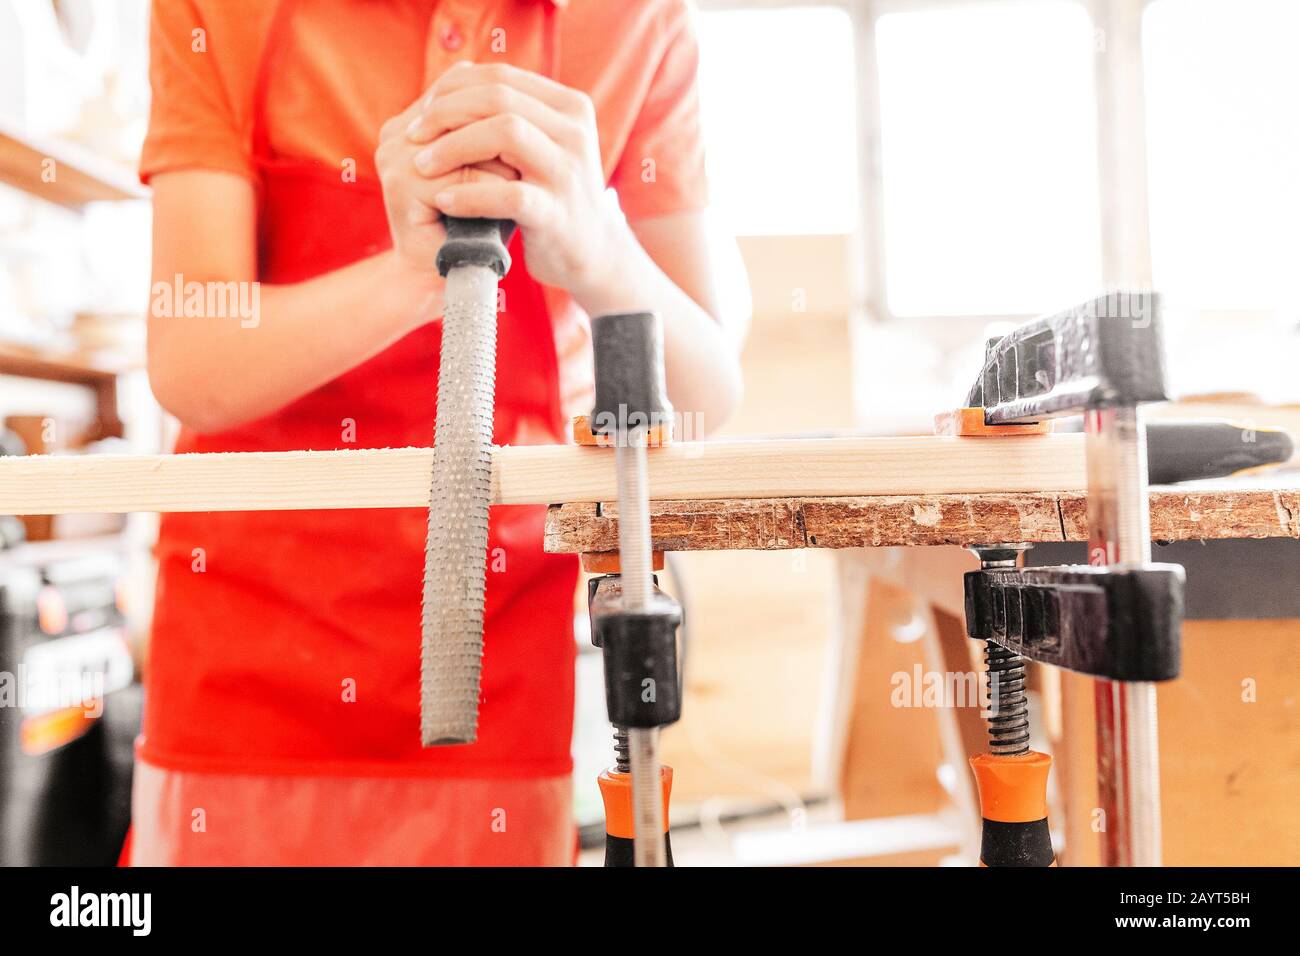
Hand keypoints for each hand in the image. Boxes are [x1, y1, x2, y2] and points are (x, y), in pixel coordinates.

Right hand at [375, 83, 517, 274]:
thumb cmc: (481, 223)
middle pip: (466, 111)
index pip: (464, 88)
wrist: (453, 280)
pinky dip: (491, 193)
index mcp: (413, 119)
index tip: (531, 139)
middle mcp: (396, 133)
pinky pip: (461, 179)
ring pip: (466, 144)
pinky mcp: (402, 188)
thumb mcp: (488, 168)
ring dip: (502, 166)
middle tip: (531, 166)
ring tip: (517, 189)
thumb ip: (490, 129)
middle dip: (505, 136)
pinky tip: (506, 209)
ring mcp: (394, 158)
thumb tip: (524, 90)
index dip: (504, 112)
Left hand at [405, 62, 632, 307]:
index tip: (423, 112)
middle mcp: (574, 132)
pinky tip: (443, 201)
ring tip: (422, 165)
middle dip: (446, 112)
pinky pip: (507, 194)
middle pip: (499, 97)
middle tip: (414, 136)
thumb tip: (452, 79)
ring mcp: (569, 172)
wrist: (591, 253)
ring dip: (453, 146)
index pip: (500, 77)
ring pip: (506, 133)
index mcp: (568, 107)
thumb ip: (508, 113)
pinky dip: (468, 195)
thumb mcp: (539, 145)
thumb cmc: (551, 195)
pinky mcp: (558, 214)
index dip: (453, 89)